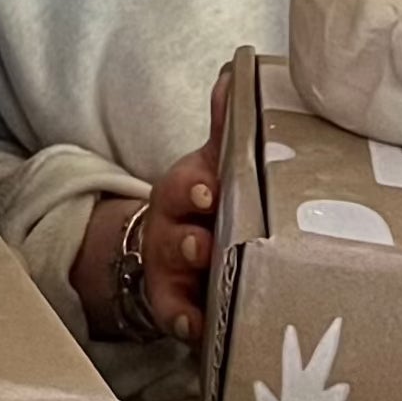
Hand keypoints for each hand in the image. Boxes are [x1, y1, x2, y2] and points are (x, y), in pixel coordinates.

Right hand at [75, 72, 229, 346]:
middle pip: (173, 234)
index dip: (195, 189)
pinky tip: (194, 330)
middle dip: (187, 240)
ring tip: (202, 285)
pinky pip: (174, 317)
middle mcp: (173, 230)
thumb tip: (237, 71)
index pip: (186, 186)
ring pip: (172, 275)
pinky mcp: (174, 305)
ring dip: (186, 278)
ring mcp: (170, 270)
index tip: (209, 191)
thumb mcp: (214, 165)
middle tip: (203, 245)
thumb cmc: (202, 202)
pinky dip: (182, 322)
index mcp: (187, 193)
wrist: (164, 245)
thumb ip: (227, 127)